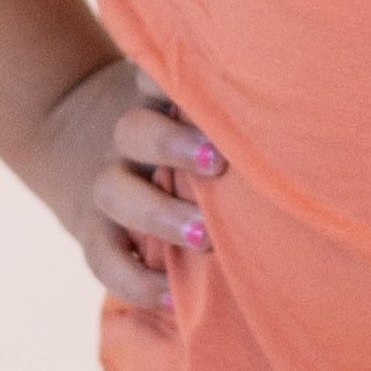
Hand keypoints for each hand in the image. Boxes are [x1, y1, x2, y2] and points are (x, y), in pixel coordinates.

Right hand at [17, 56, 228, 309]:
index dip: (171, 78)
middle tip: (216, 163)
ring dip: (159, 214)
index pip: (154, 75)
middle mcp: (126, 138)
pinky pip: (102, 257)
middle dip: (172, 144)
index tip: (205, 89)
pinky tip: (171, 295)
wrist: (73, 137)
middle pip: (135, 130)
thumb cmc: (173, 128)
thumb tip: (297, 110)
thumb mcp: (183, 103)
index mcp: (153, 99)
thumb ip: (222, 108)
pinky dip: (134, 281)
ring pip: (115, 191)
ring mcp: (105, 183)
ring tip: (203, 238)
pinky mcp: (92, 231)